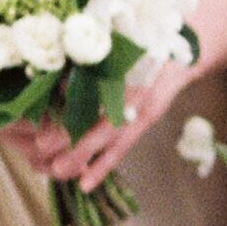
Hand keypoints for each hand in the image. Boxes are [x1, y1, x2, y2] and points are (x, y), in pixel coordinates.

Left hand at [1, 51, 193, 195]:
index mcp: (125, 69)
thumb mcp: (119, 42)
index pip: (91, 92)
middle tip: (41, 149)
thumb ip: (90, 60)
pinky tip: (86, 184)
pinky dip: (103, 166)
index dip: (68, 106)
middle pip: (99, 121)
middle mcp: (135, 92)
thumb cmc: (143, 41)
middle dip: (70, 136)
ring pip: (109, 140)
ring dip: (84, 158)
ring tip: (57, 172)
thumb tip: (55, 80)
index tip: (45, 115)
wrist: (185, 49)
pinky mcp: (145, 121)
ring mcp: (142, 109)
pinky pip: (123, 147)